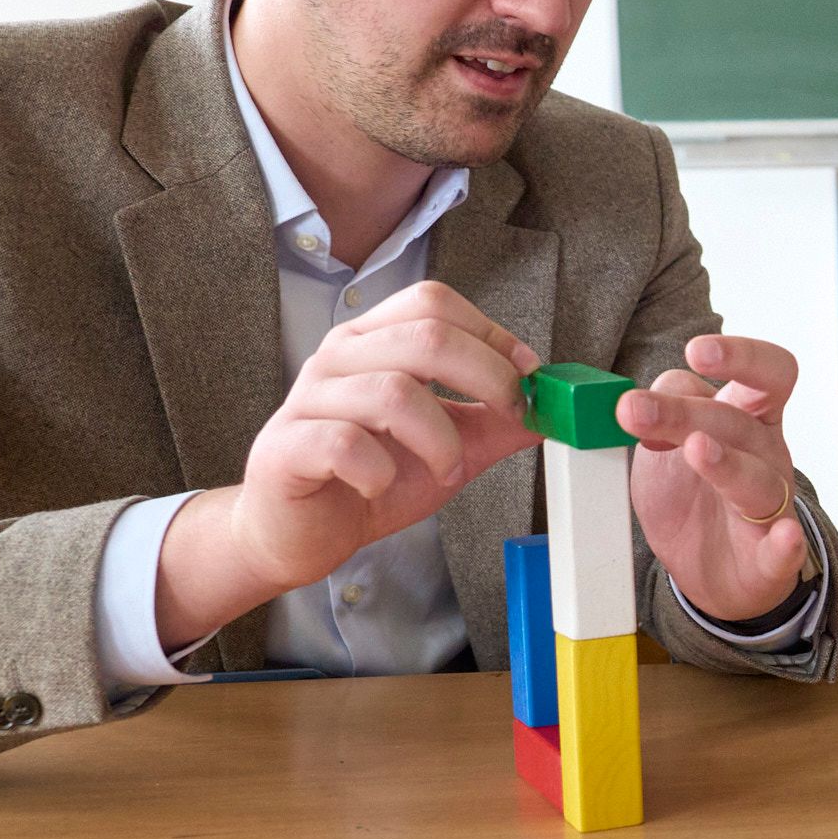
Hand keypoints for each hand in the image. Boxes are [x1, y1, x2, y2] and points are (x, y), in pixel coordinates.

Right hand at [157, 282, 540, 647]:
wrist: (296, 535)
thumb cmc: (363, 480)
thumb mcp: (447, 448)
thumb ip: (493, 425)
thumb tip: (549, 407)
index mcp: (372, 342)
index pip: (433, 303)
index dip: (490, 333)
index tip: (528, 374)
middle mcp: (337, 357)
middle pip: (425, 335)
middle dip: (487, 376)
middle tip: (510, 415)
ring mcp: (308, 399)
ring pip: (394, 391)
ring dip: (441, 440)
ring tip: (446, 470)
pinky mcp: (288, 447)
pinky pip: (348, 444)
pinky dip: (381, 472)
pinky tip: (380, 487)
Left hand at [618, 332, 812, 626]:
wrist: (710, 569)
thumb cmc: (694, 494)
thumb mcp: (666, 445)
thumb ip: (658, 412)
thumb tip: (633, 402)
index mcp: (749, 417)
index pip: (766, 372)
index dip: (738, 356)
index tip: (696, 352)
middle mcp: (765, 455)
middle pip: (738, 422)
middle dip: (685, 411)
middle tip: (634, 410)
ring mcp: (771, 506)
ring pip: (757, 481)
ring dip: (728, 464)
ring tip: (697, 450)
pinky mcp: (769, 559)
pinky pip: (784, 550)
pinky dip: (786, 544)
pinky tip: (784, 537)